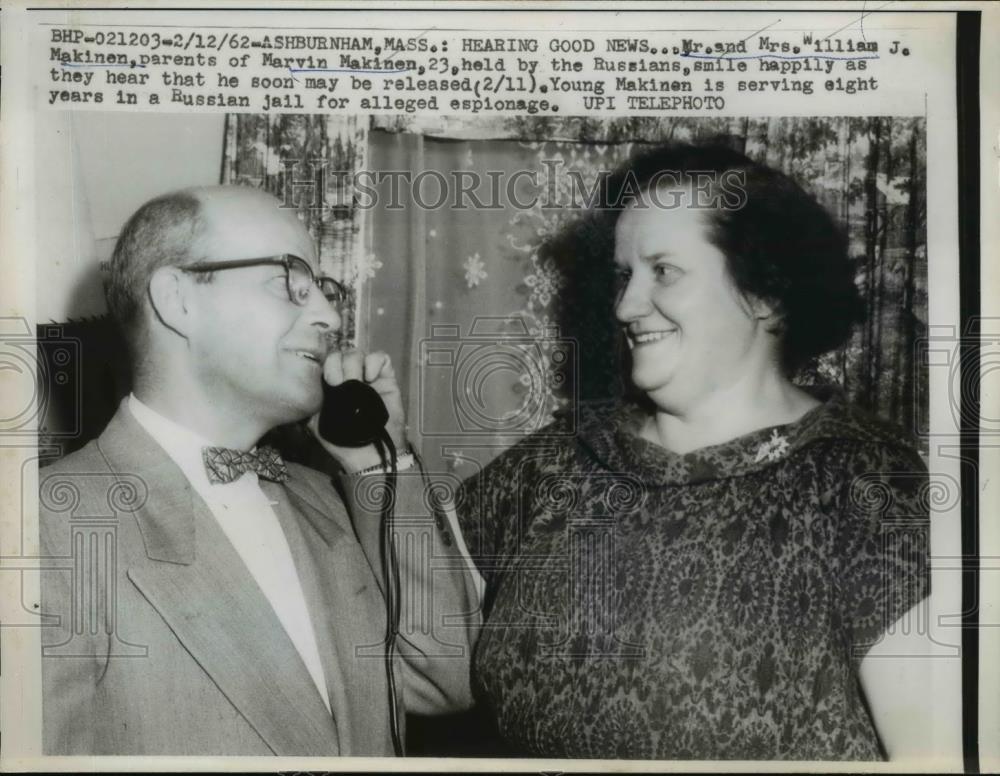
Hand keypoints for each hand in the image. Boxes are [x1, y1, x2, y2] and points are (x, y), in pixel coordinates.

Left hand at [306, 349, 406, 472]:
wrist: (368, 455)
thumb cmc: (342, 441)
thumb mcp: (314, 422)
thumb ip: (306, 405)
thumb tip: (293, 387)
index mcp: (330, 384)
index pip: (324, 360)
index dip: (323, 364)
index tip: (325, 380)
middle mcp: (347, 376)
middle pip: (339, 353)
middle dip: (336, 364)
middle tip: (337, 383)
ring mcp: (367, 376)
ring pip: (357, 353)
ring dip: (353, 364)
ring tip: (356, 382)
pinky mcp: (386, 378)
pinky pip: (381, 358)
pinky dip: (374, 363)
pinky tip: (370, 377)